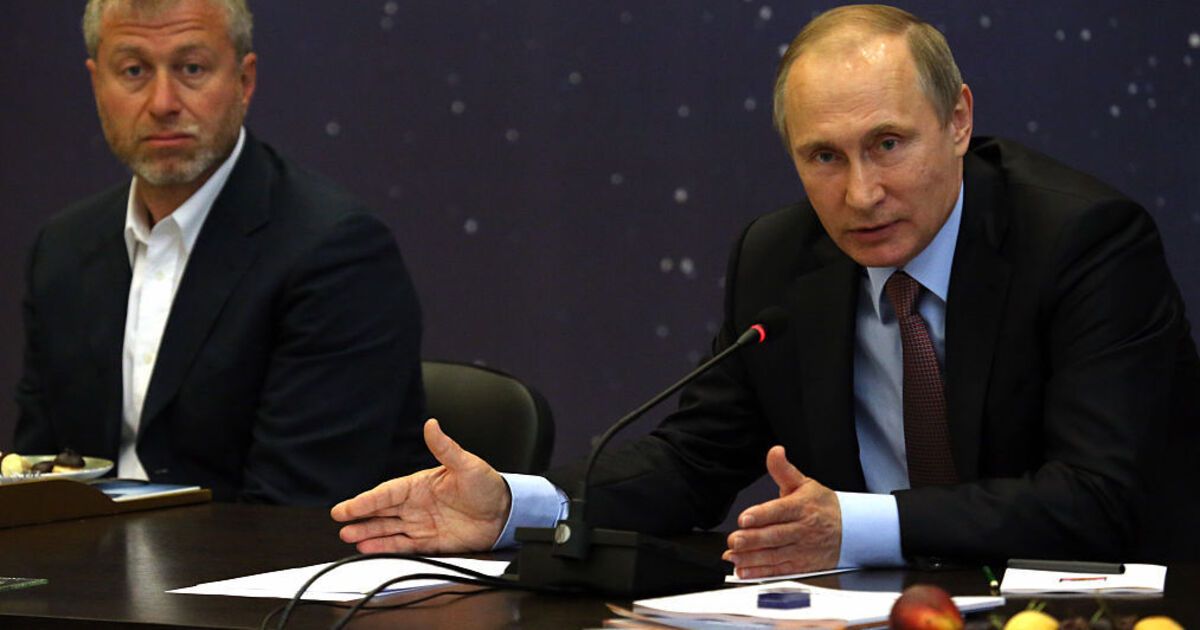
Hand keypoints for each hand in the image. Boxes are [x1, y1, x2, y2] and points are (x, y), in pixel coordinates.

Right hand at [331, 418, 510, 553]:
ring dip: (369, 533)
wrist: (506, 513)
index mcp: (420, 484)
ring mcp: (421, 523)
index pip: (387, 492)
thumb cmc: (488, 486)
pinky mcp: (430, 541)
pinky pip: (403, 546)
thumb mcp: (468, 465)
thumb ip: (446, 448)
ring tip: (349, 537)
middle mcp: (416, 504)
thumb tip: (432, 424)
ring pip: (388, 529)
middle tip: (340, 522)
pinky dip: (386, 547)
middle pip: (382, 511)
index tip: (346, 507)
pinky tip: (370, 548)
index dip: (365, 500)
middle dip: (360, 517)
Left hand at [721, 446, 840, 577]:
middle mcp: (802, 530)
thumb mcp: (804, 484)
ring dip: (752, 558)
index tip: (744, 518)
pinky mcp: (802, 566)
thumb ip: (783, 470)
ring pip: (775, 556)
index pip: (779, 511)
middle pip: (775, 536)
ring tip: (733, 556)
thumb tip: (775, 451)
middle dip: (753, 539)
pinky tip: (744, 571)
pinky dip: (760, 573)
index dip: (761, 515)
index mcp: (801, 507)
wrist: (851, 530)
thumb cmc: (823, 506)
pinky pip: (779, 570)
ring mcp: (802, 550)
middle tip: (734, 540)